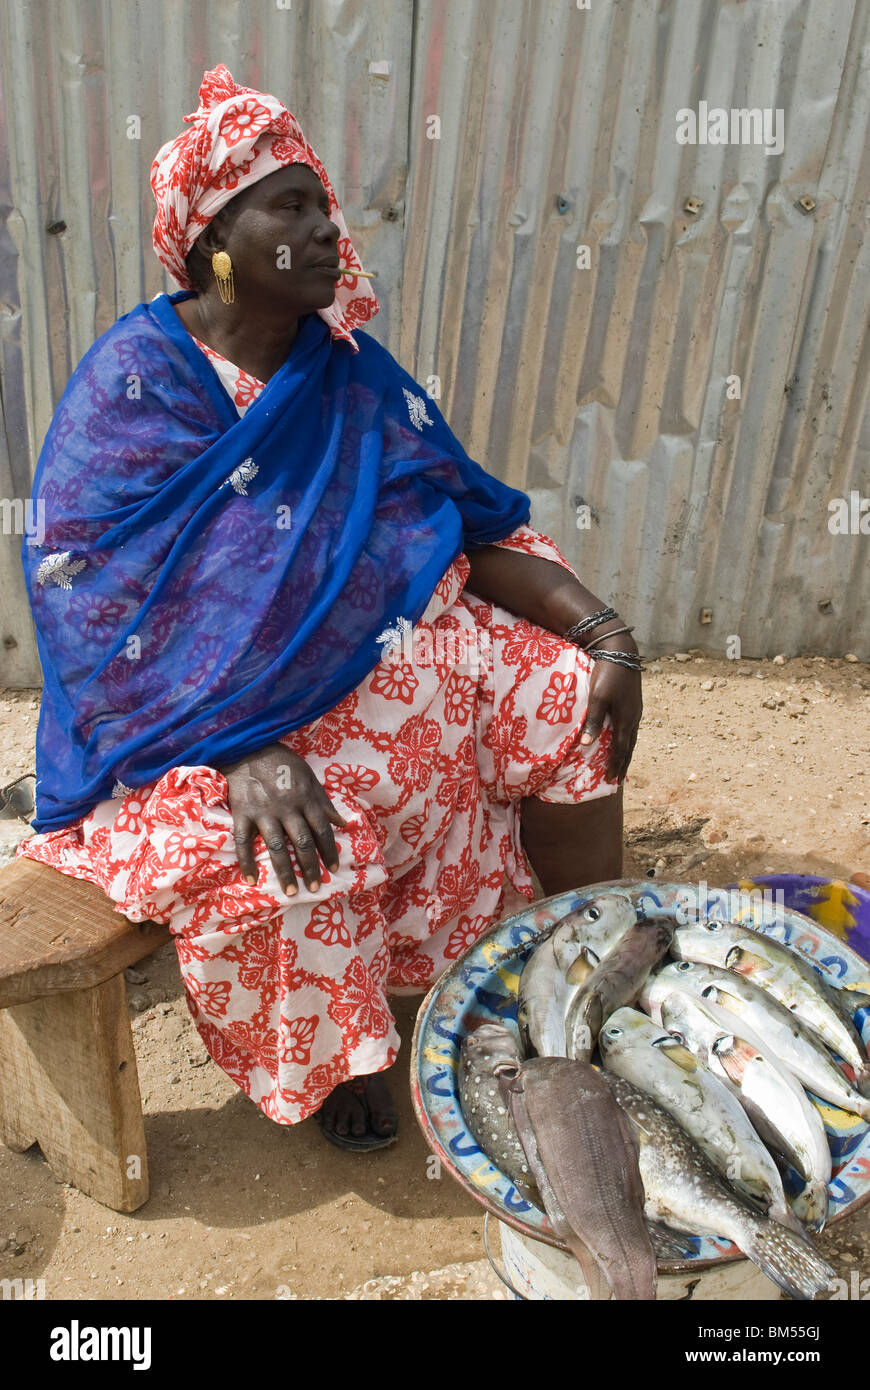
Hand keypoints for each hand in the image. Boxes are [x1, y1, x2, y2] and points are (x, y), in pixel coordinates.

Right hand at [217, 744, 346, 895]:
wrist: (248, 747)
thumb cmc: (282, 763)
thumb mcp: (309, 777)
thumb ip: (324, 801)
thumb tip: (342, 823)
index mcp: (305, 799)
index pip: (321, 830)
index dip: (328, 851)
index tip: (333, 868)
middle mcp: (287, 808)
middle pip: (301, 843)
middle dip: (310, 867)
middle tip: (315, 887)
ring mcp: (263, 812)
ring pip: (276, 848)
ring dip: (284, 872)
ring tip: (291, 891)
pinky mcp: (242, 814)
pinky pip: (244, 842)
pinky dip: (247, 863)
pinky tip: (251, 880)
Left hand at [579, 638, 642, 783]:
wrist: (621, 651)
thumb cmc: (606, 674)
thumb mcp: (597, 697)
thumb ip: (593, 721)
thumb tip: (587, 745)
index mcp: (625, 718)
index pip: (621, 748)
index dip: (616, 764)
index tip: (612, 779)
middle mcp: (634, 717)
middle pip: (629, 746)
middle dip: (623, 763)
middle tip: (618, 778)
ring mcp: (636, 709)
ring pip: (632, 736)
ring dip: (627, 751)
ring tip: (623, 763)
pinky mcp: (634, 702)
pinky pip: (632, 727)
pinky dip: (628, 739)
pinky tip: (624, 738)